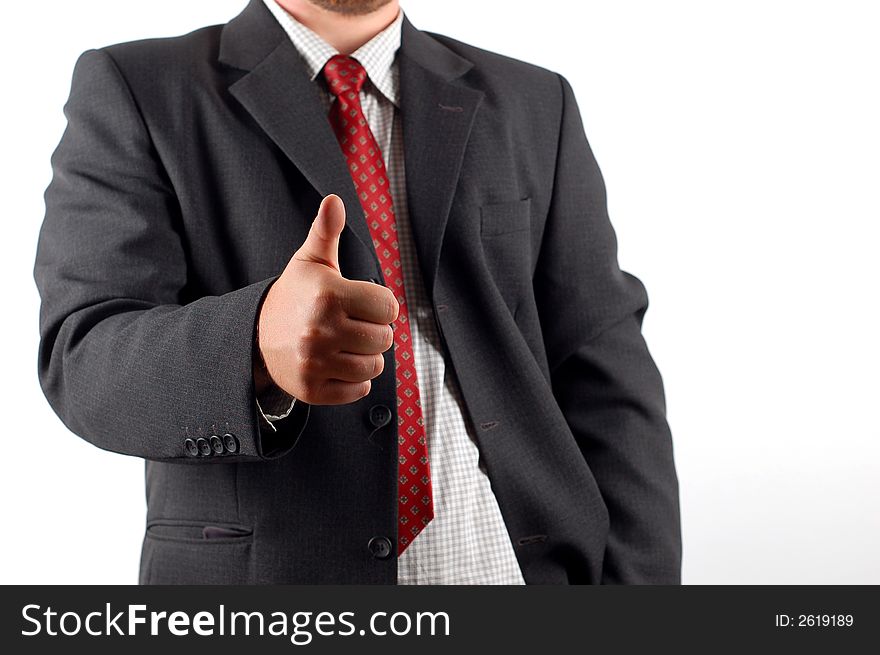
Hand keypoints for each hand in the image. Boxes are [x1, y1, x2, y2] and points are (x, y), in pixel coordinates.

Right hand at [257, 195, 398, 404]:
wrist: (255, 336)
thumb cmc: (295, 295)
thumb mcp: (310, 261)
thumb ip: (326, 231)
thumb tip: (334, 200)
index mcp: (328, 296)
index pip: (388, 307)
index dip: (380, 305)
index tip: (364, 304)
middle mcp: (320, 331)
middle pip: (384, 339)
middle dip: (374, 331)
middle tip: (353, 326)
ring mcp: (315, 363)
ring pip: (374, 367)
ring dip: (367, 357)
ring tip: (347, 345)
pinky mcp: (312, 390)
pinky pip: (359, 390)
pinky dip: (355, 381)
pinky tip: (338, 364)